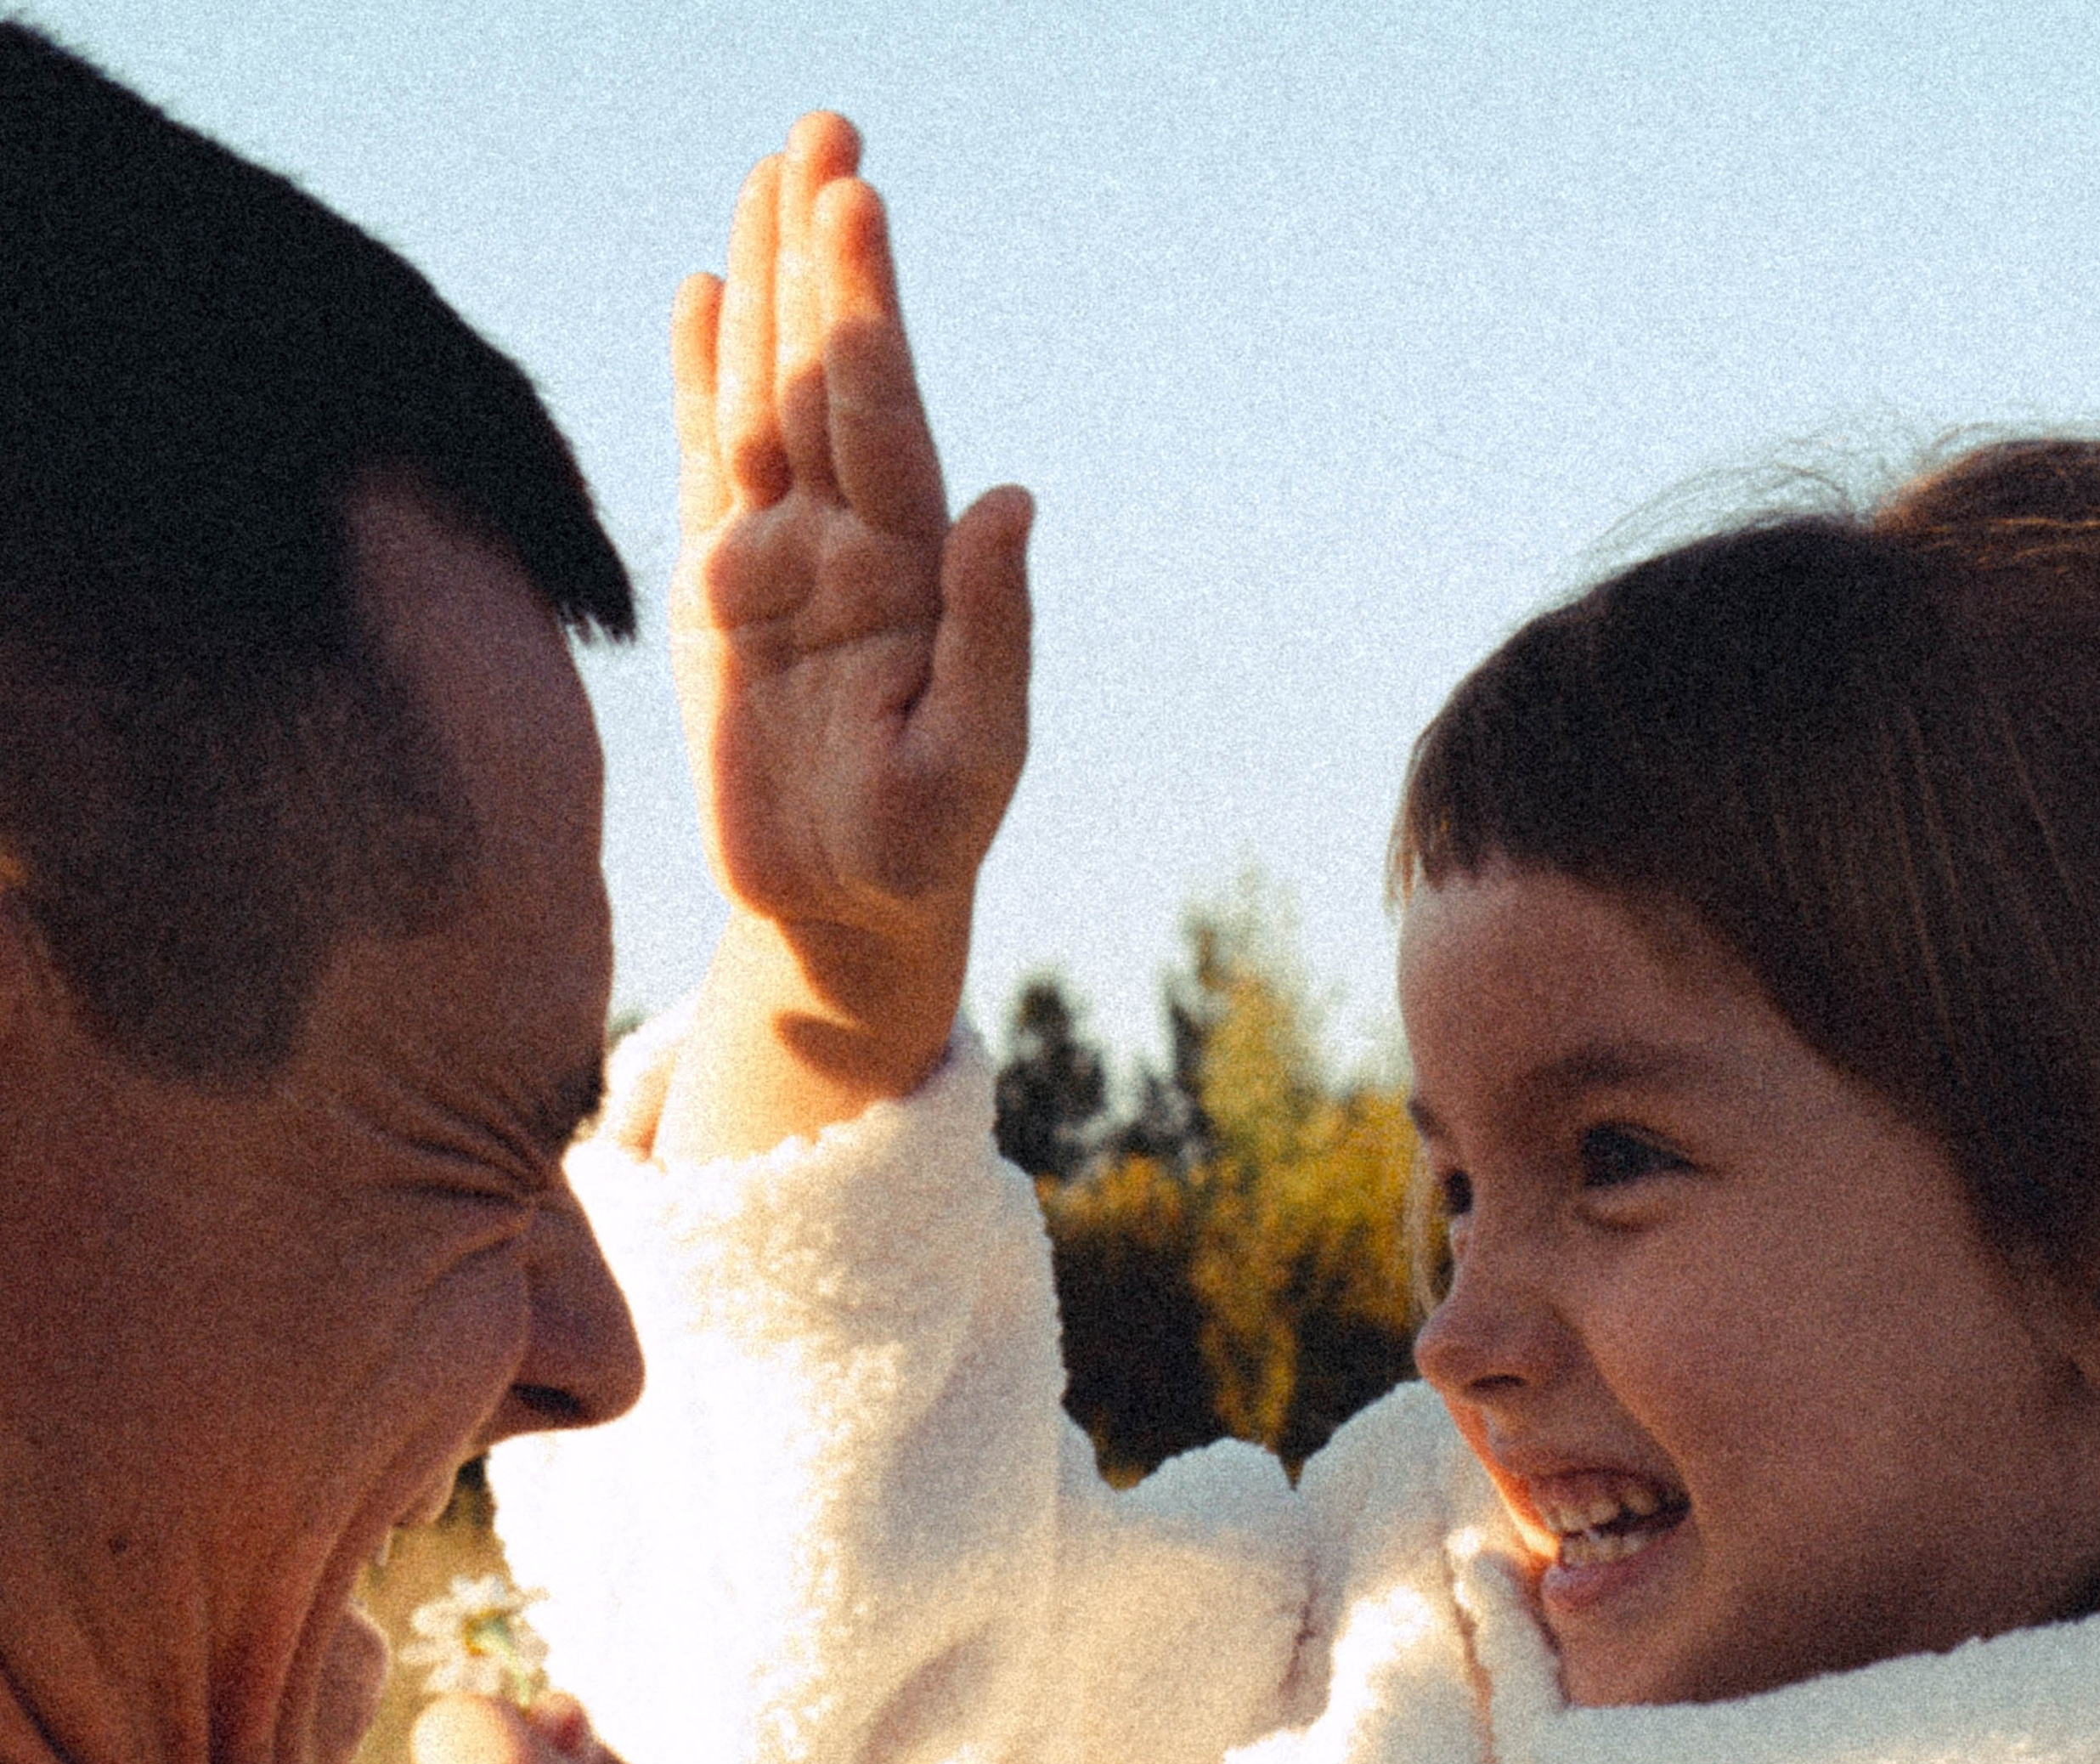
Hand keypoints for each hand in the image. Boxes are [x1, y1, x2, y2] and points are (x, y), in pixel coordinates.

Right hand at [657, 114, 1031, 1155]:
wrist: (843, 909)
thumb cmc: (923, 845)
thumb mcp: (974, 756)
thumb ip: (993, 631)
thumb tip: (1012, 499)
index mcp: (911, 569)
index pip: (884, 415)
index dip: (868, 310)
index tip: (855, 203)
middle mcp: (847, 541)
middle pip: (824, 375)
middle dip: (821, 257)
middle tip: (824, 127)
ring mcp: (778, 559)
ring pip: (762, 397)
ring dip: (763, 288)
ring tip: (763, 174)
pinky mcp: (713, 593)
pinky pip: (701, 464)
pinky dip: (696, 379)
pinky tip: (698, 292)